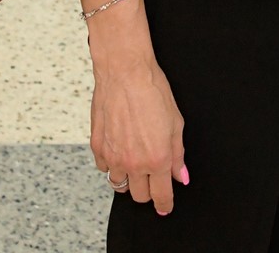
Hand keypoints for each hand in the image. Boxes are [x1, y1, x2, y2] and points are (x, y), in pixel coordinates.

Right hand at [90, 39, 188, 215]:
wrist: (124, 71)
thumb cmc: (152, 90)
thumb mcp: (176, 122)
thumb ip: (178, 154)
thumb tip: (180, 176)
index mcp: (157, 159)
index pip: (161, 196)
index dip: (165, 205)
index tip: (165, 207)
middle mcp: (133, 162)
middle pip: (139, 196)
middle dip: (148, 190)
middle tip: (152, 176)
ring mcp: (112, 156)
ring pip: (119, 185)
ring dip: (128, 178)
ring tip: (134, 161)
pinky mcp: (97, 146)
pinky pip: (104, 168)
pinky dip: (111, 164)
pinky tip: (119, 148)